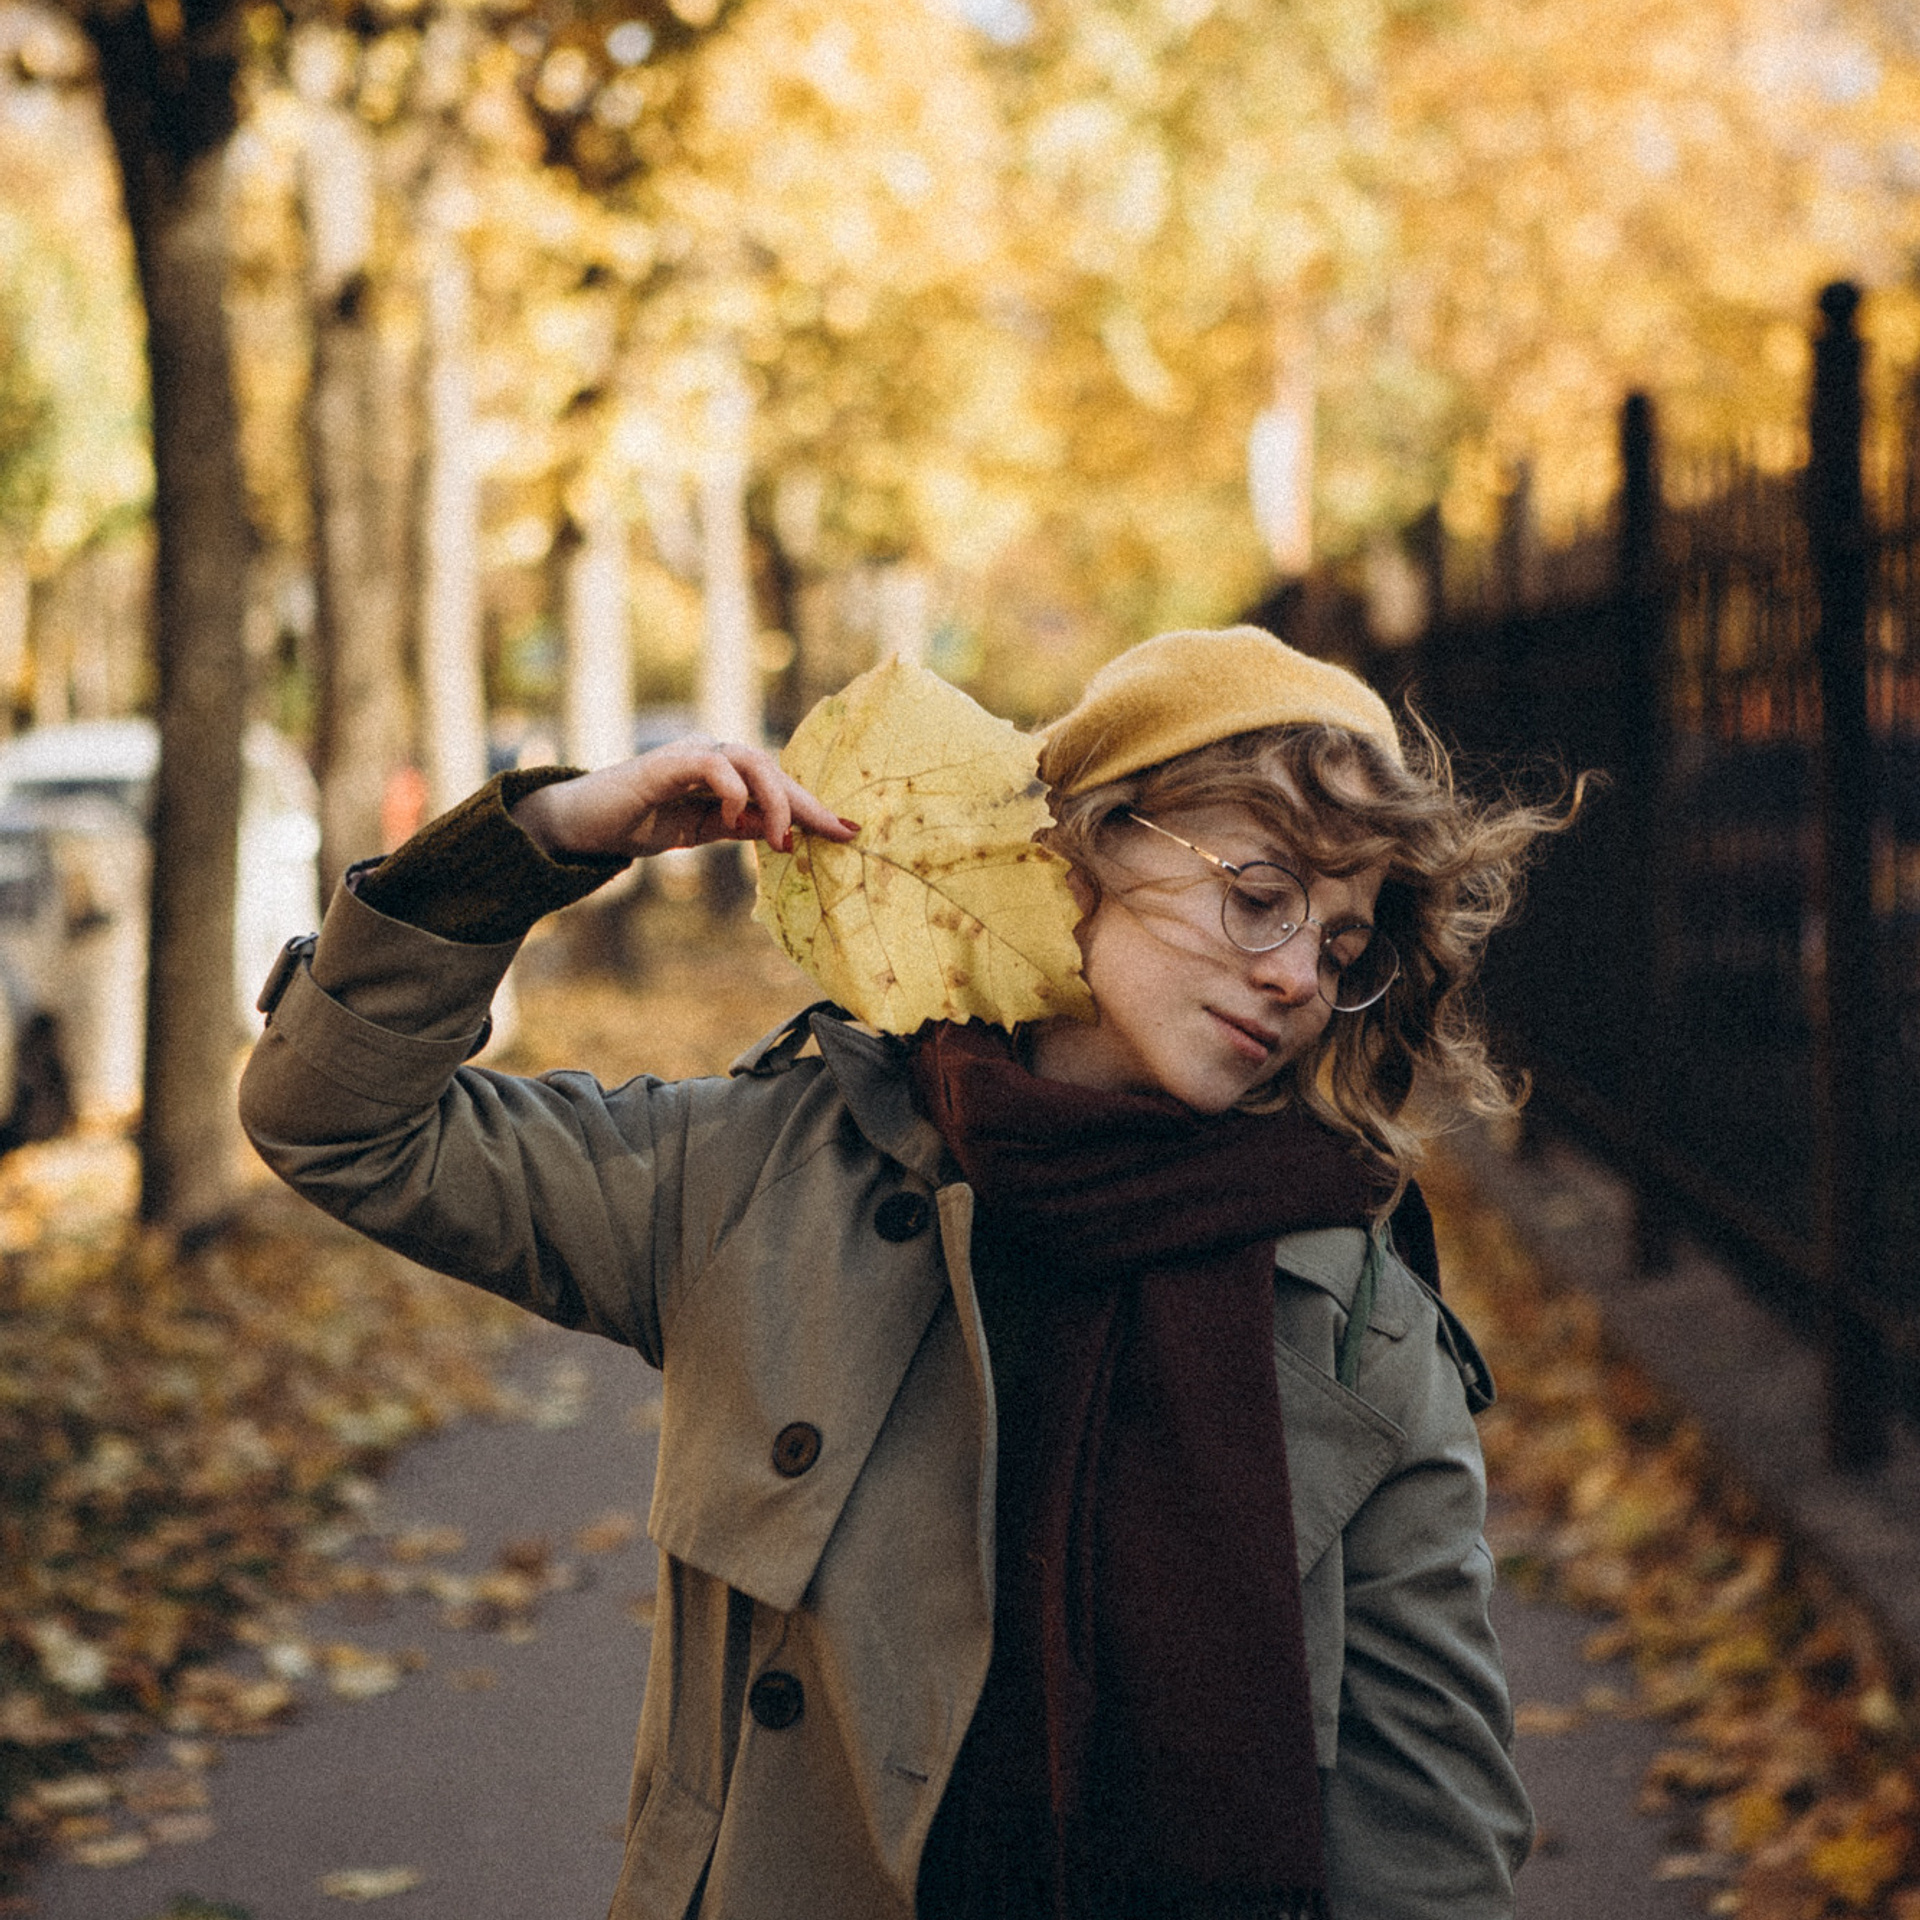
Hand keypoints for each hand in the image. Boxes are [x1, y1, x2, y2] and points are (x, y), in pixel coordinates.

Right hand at [509, 740, 857, 861]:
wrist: (583, 825)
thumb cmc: (640, 822)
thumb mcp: (701, 831)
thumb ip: (738, 826)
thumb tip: (781, 831)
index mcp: (723, 773)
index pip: (777, 784)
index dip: (813, 807)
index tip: (848, 831)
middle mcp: (712, 756)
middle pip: (773, 769)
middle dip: (806, 804)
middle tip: (830, 834)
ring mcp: (690, 756)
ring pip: (751, 760)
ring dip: (774, 800)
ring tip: (779, 839)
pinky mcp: (666, 764)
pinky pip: (712, 764)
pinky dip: (731, 789)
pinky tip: (733, 817)